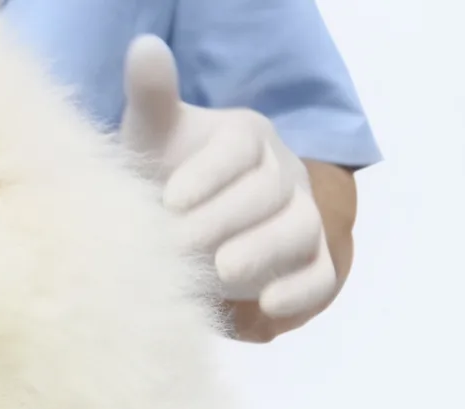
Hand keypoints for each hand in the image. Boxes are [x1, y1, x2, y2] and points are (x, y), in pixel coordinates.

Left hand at [118, 35, 339, 338]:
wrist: (187, 229)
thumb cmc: (166, 176)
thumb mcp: (152, 137)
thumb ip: (152, 96)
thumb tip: (145, 46)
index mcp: (246, 136)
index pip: (240, 146)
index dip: (208, 173)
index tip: (168, 200)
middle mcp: (282, 172)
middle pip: (269, 191)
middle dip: (224, 220)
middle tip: (179, 245)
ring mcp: (301, 217)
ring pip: (299, 230)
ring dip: (262, 253)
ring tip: (220, 273)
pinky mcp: (311, 263)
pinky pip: (320, 276)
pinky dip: (299, 293)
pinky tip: (266, 306)